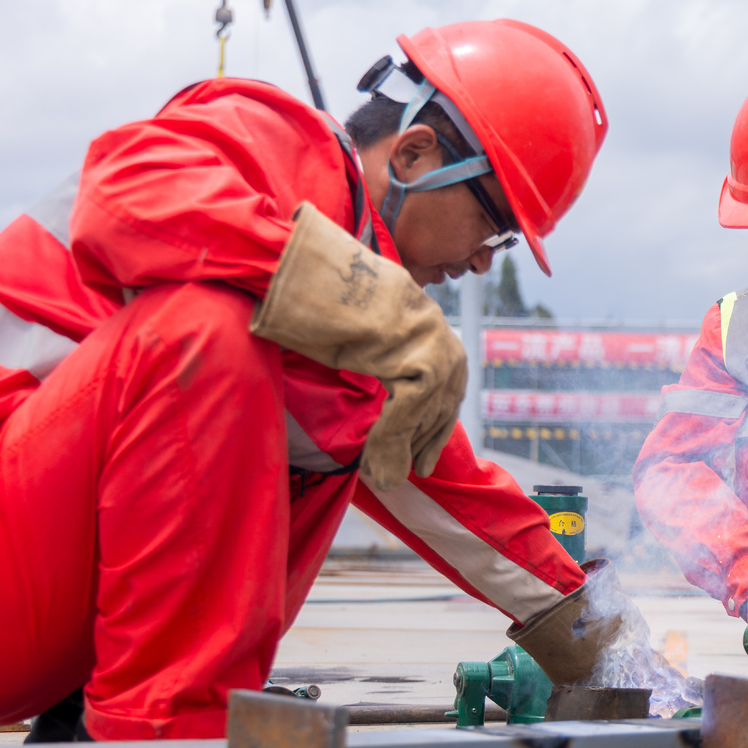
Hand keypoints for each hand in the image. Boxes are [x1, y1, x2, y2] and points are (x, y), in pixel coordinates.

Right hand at [253, 202, 467, 487]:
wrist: (302, 269)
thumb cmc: (318, 296)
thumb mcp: (358, 334)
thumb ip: (377, 360)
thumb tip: (379, 390)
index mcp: (427, 321)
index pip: (445, 384)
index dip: (433, 425)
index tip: (424, 457)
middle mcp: (437, 332)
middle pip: (442, 403)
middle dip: (425, 441)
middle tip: (411, 473)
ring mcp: (430, 345)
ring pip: (423, 413)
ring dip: (401, 450)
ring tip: (386, 479)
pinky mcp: (414, 359)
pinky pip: (405, 414)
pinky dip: (388, 442)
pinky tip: (372, 464)